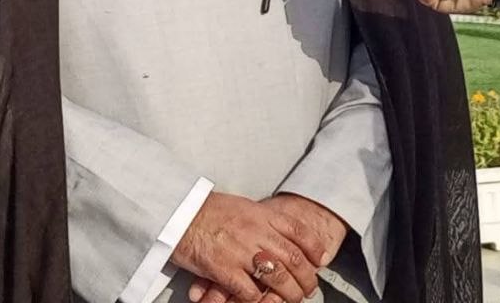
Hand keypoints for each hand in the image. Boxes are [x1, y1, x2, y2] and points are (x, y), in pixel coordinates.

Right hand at [173, 192, 324, 302]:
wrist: (178, 213)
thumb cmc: (208, 210)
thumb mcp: (242, 206)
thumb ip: (263, 220)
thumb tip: (283, 233)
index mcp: (260, 214)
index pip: (298, 231)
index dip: (314, 247)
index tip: (320, 259)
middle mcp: (255, 231)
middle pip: (293, 258)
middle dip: (306, 277)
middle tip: (309, 287)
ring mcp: (240, 251)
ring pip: (277, 278)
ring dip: (289, 293)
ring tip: (293, 299)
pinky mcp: (224, 269)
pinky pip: (250, 291)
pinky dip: (260, 300)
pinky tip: (262, 301)